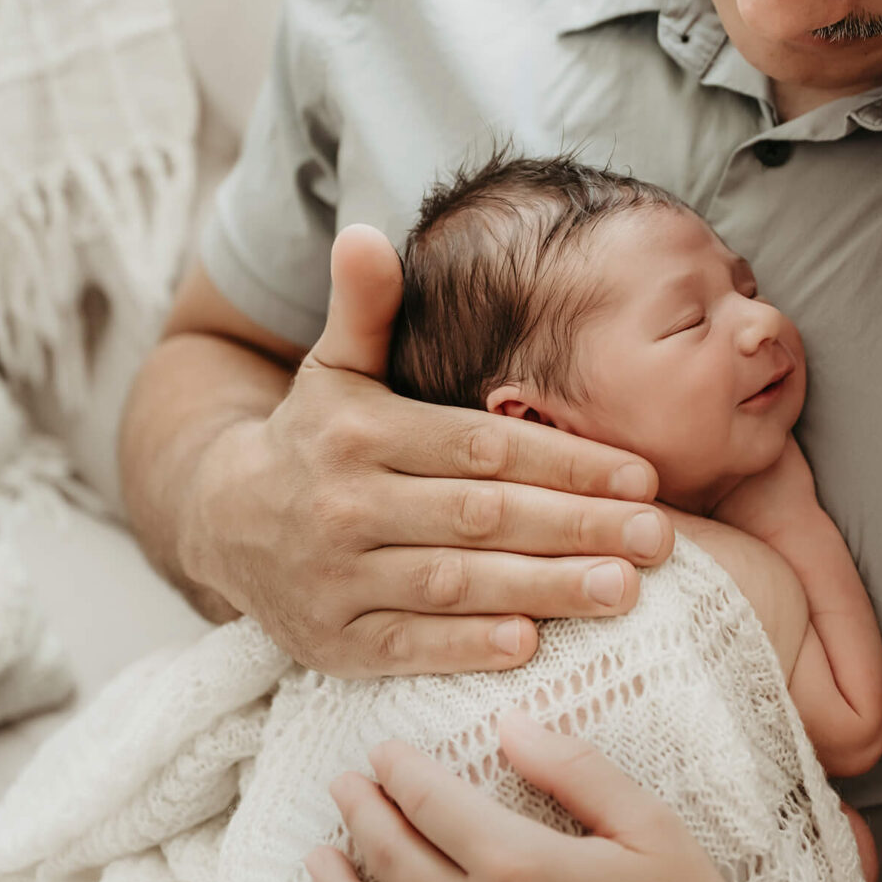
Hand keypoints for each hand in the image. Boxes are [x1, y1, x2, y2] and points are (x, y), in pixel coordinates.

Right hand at [184, 225, 674, 676]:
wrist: (222, 522)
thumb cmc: (314, 437)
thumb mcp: (332, 368)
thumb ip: (364, 309)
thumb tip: (367, 234)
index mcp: (360, 433)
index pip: (482, 447)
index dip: (565, 460)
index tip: (642, 475)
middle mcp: (346, 505)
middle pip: (482, 516)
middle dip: (577, 526)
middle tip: (659, 537)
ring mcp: (336, 579)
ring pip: (455, 584)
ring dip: (543, 589)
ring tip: (625, 590)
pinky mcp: (332, 643)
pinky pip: (409, 646)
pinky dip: (466, 647)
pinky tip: (531, 645)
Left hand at [306, 713, 741, 881]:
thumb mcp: (652, 828)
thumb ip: (577, 771)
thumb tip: (512, 725)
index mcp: (521, 866)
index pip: (434, 805)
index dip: (401, 773)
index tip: (383, 751)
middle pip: (395, 858)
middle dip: (362, 813)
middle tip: (344, 785)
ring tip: (319, 855)